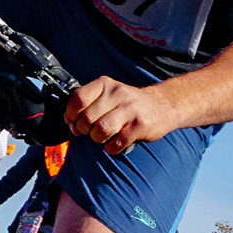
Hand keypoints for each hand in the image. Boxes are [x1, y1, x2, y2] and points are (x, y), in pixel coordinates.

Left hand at [63, 77, 178, 154]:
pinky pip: (116, 143)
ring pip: (100, 130)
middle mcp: (117, 93)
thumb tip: (69, 122)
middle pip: (87, 118)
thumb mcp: (107, 95)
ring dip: (97, 139)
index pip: (78, 98)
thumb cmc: (128, 104)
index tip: (73, 122)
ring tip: (102, 137)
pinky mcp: (140, 125)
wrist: (163, 105)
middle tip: (90, 132)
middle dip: (84, 130)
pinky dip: (111, 147)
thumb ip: (87, 105)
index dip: (71, 114)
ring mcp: (130, 109)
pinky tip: (114, 143)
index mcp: (105, 84)